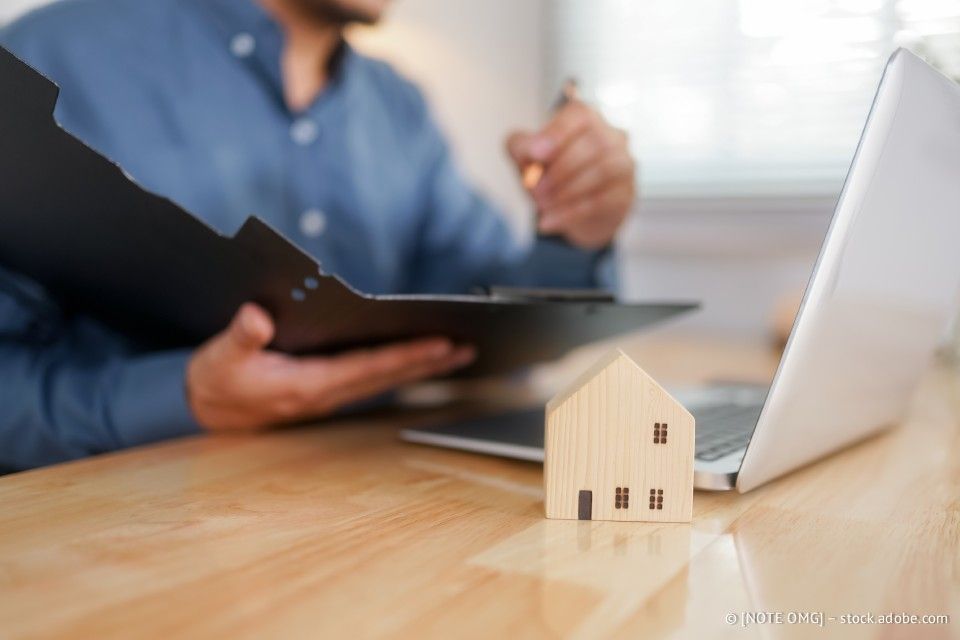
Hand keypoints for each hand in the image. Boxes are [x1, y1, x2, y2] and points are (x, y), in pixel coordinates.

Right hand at [186, 303, 474, 430]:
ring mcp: (329, 395)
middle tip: (467, 347)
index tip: (440, 344)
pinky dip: (399, 369)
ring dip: (420, 368)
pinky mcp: (327, 391)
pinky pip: (372, 380)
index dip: (406, 355)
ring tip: (456, 354)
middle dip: (429, 363)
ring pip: (385, 380)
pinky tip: (417, 360)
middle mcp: (327, 393)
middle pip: (388, 377)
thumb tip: (257, 316)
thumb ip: (240, 336)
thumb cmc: (217, 381)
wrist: (207, 411)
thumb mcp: (220, 357)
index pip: (368, 367)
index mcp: (308, 385)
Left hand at [507, 101, 635, 248]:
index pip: (580, 115)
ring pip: (603, 171)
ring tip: (540, 206)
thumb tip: (531, 151)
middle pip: (595, 144)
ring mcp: (624, 164)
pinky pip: (602, 201)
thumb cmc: (549, 172)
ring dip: (567, 191)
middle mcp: (612, 136)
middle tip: (534, 189)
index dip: (558, 133)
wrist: (572, 209)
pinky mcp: (625, 194)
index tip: (536, 155)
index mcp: (586, 118)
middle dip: (560, 169)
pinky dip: (571, 213)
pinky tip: (548, 222)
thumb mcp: (527, 157)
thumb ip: (521, 147)